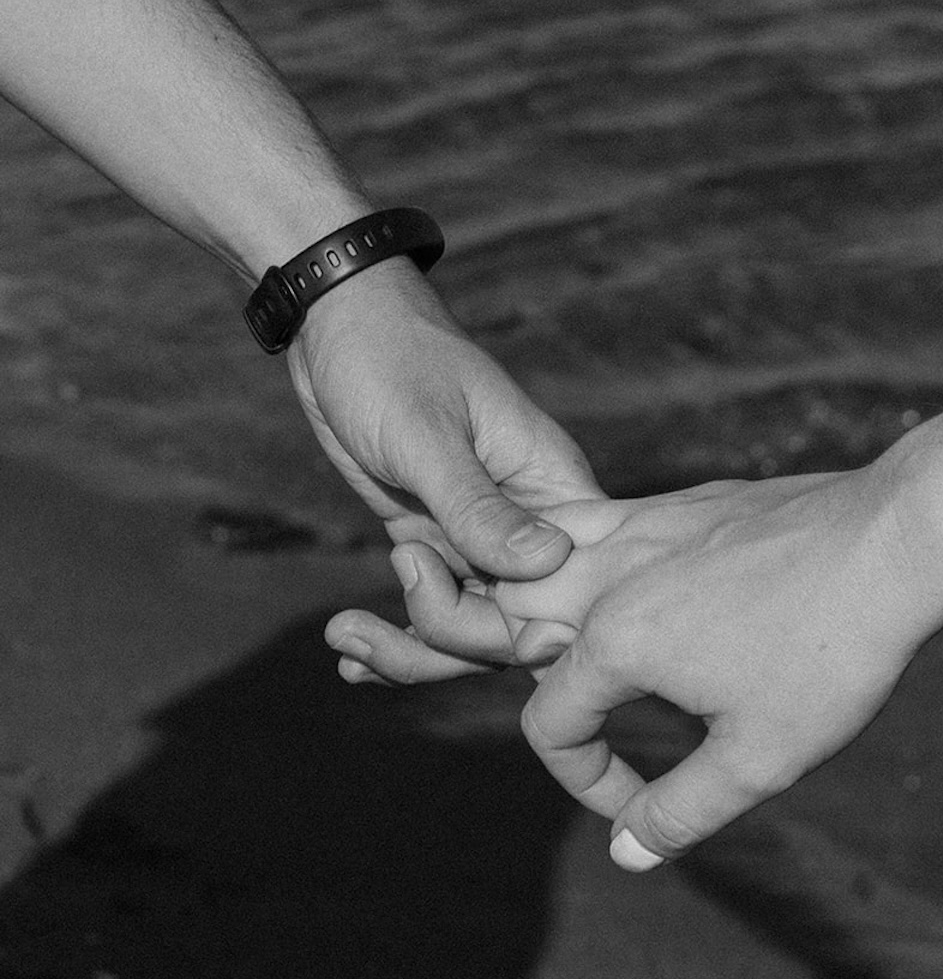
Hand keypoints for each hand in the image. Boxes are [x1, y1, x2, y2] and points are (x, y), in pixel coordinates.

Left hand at [291, 258, 602, 646]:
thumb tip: (549, 567)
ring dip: (412, 649)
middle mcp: (529, 517)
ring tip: (343, 640)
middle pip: (518, 620)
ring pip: (473, 624)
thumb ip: (479, 507)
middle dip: (447, 642)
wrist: (337, 323)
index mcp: (552, 484)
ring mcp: (482, 532)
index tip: (457, 634)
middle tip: (369, 629)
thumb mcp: (427, 436)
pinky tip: (348, 655)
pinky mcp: (438, 536)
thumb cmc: (390, 359)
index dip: (524, 628)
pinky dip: (398, 634)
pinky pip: (435, 603)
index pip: (570, 584)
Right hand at [330, 452, 942, 865]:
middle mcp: (605, 575)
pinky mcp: (675, 504)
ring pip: (530, 555)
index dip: (582, 781)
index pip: (549, 724)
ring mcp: (638, 527)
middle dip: (450, 656)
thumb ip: (680, 810)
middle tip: (410, 674)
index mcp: (612, 641)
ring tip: (452, 599)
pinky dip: (556, 546)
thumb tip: (624, 854)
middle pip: (493, 618)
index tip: (639, 809)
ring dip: (491, 588)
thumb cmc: (831, 650)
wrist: (896, 536)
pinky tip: (576, 566)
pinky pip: (586, 521)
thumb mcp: (761, 755)